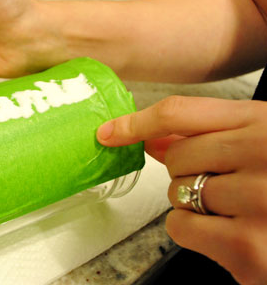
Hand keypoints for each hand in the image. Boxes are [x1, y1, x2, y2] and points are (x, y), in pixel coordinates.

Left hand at [97, 95, 266, 284]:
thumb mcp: (266, 143)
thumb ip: (212, 136)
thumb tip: (152, 139)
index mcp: (266, 123)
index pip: (181, 113)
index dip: (136, 121)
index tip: (108, 132)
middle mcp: (263, 153)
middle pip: (175, 157)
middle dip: (189, 172)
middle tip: (226, 183)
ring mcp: (259, 200)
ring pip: (176, 194)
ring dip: (196, 203)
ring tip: (241, 209)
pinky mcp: (251, 248)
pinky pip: (182, 229)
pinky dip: (197, 233)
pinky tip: (235, 232)